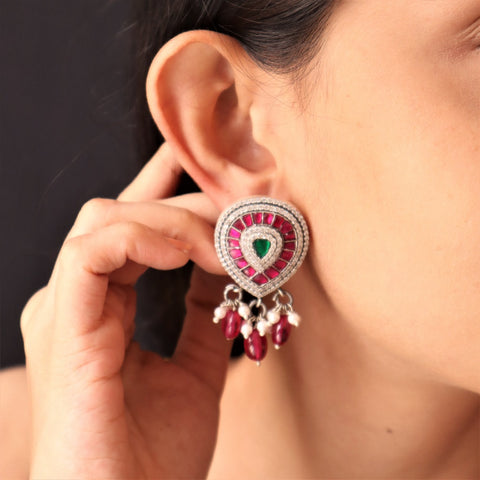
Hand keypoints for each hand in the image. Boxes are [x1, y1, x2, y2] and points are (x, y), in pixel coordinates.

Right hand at [21, 144, 231, 478]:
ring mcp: (64, 311)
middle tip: (241, 205)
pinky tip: (189, 253)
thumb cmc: (155, 457)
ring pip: (108, 220)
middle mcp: (76, 300)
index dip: (168, 191)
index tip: (214, 171)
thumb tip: (226, 265)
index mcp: (99, 309)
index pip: (130, 227)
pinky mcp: (65, 329)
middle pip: (122, 211)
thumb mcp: (196, 366)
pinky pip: (94, 252)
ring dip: (174, 220)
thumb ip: (204, 312)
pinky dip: (144, 239)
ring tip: (225, 243)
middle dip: (186, 200)